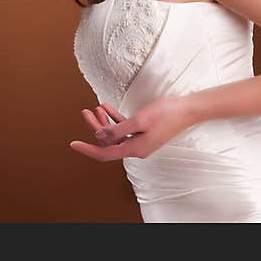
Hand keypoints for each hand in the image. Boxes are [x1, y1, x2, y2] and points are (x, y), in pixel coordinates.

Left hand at [69, 97, 194, 160]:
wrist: (187, 109)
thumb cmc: (166, 113)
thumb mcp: (139, 120)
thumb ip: (118, 129)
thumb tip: (101, 136)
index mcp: (135, 149)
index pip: (105, 153)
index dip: (87, 149)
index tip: (73, 144)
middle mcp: (136, 148)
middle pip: (109, 142)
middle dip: (95, 127)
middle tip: (85, 112)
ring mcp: (140, 140)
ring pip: (115, 134)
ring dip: (104, 121)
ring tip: (94, 108)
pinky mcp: (144, 132)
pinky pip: (124, 128)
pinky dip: (115, 118)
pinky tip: (106, 107)